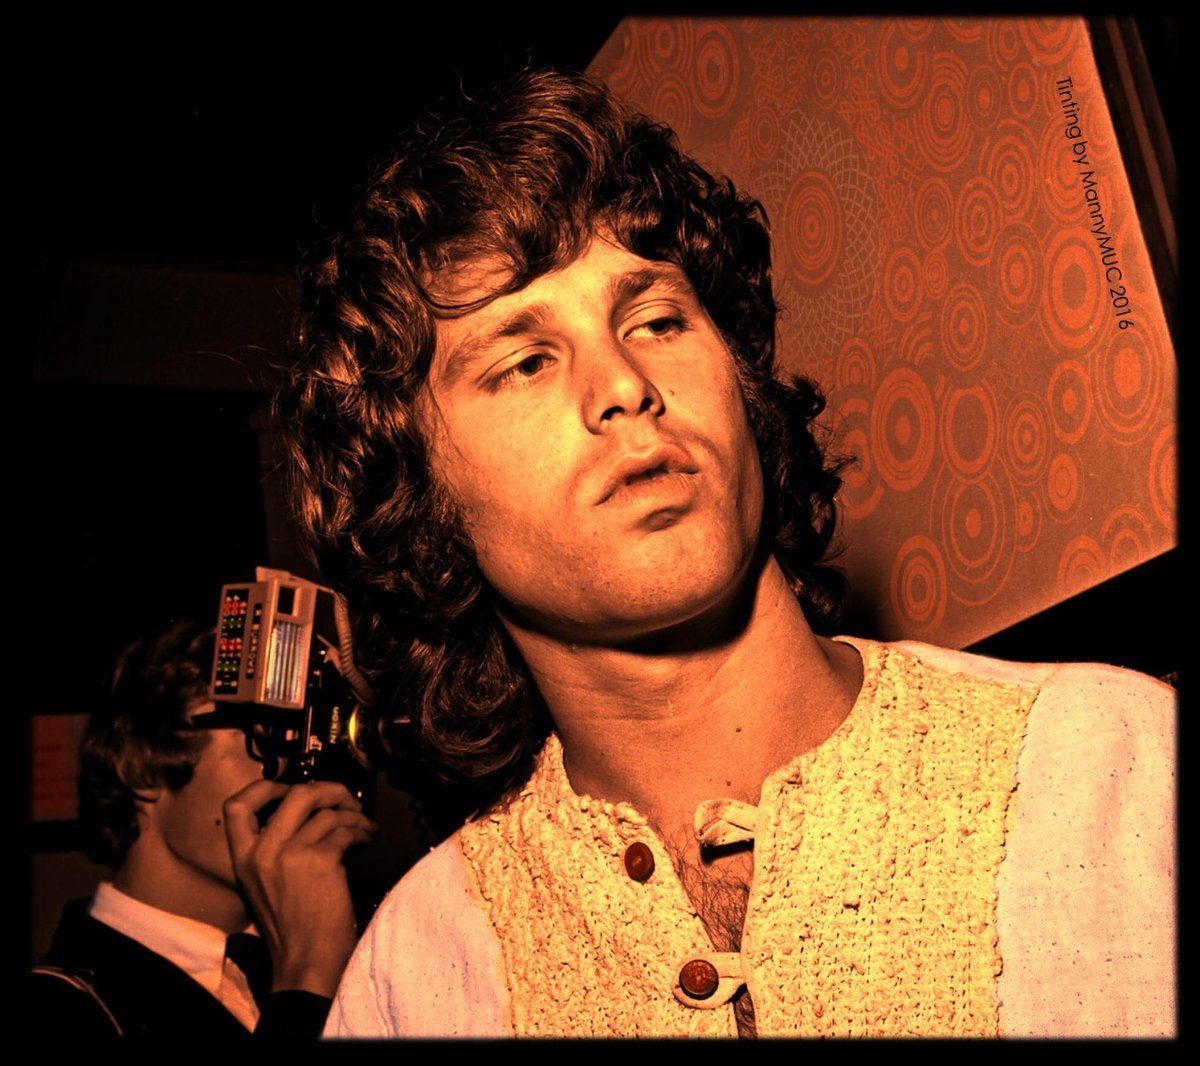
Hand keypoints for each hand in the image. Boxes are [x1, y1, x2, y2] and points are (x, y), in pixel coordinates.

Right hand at [224, 778, 376, 997]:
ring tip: (363, 825)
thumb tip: (305, 816)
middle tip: (343, 800)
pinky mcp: (320, 860)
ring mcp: (290, 854)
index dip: (267, 787)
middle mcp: (262, 852)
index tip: (291, 787)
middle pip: (296, 793)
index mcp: (244, 859)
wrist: (306, 962)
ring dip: (353, 813)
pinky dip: (361, 830)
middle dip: (328, 789)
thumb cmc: (294, 928)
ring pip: (327, 810)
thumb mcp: (265, 885)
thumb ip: (273, 850)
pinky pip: (345, 829)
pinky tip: (366, 839)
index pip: (237, 805)